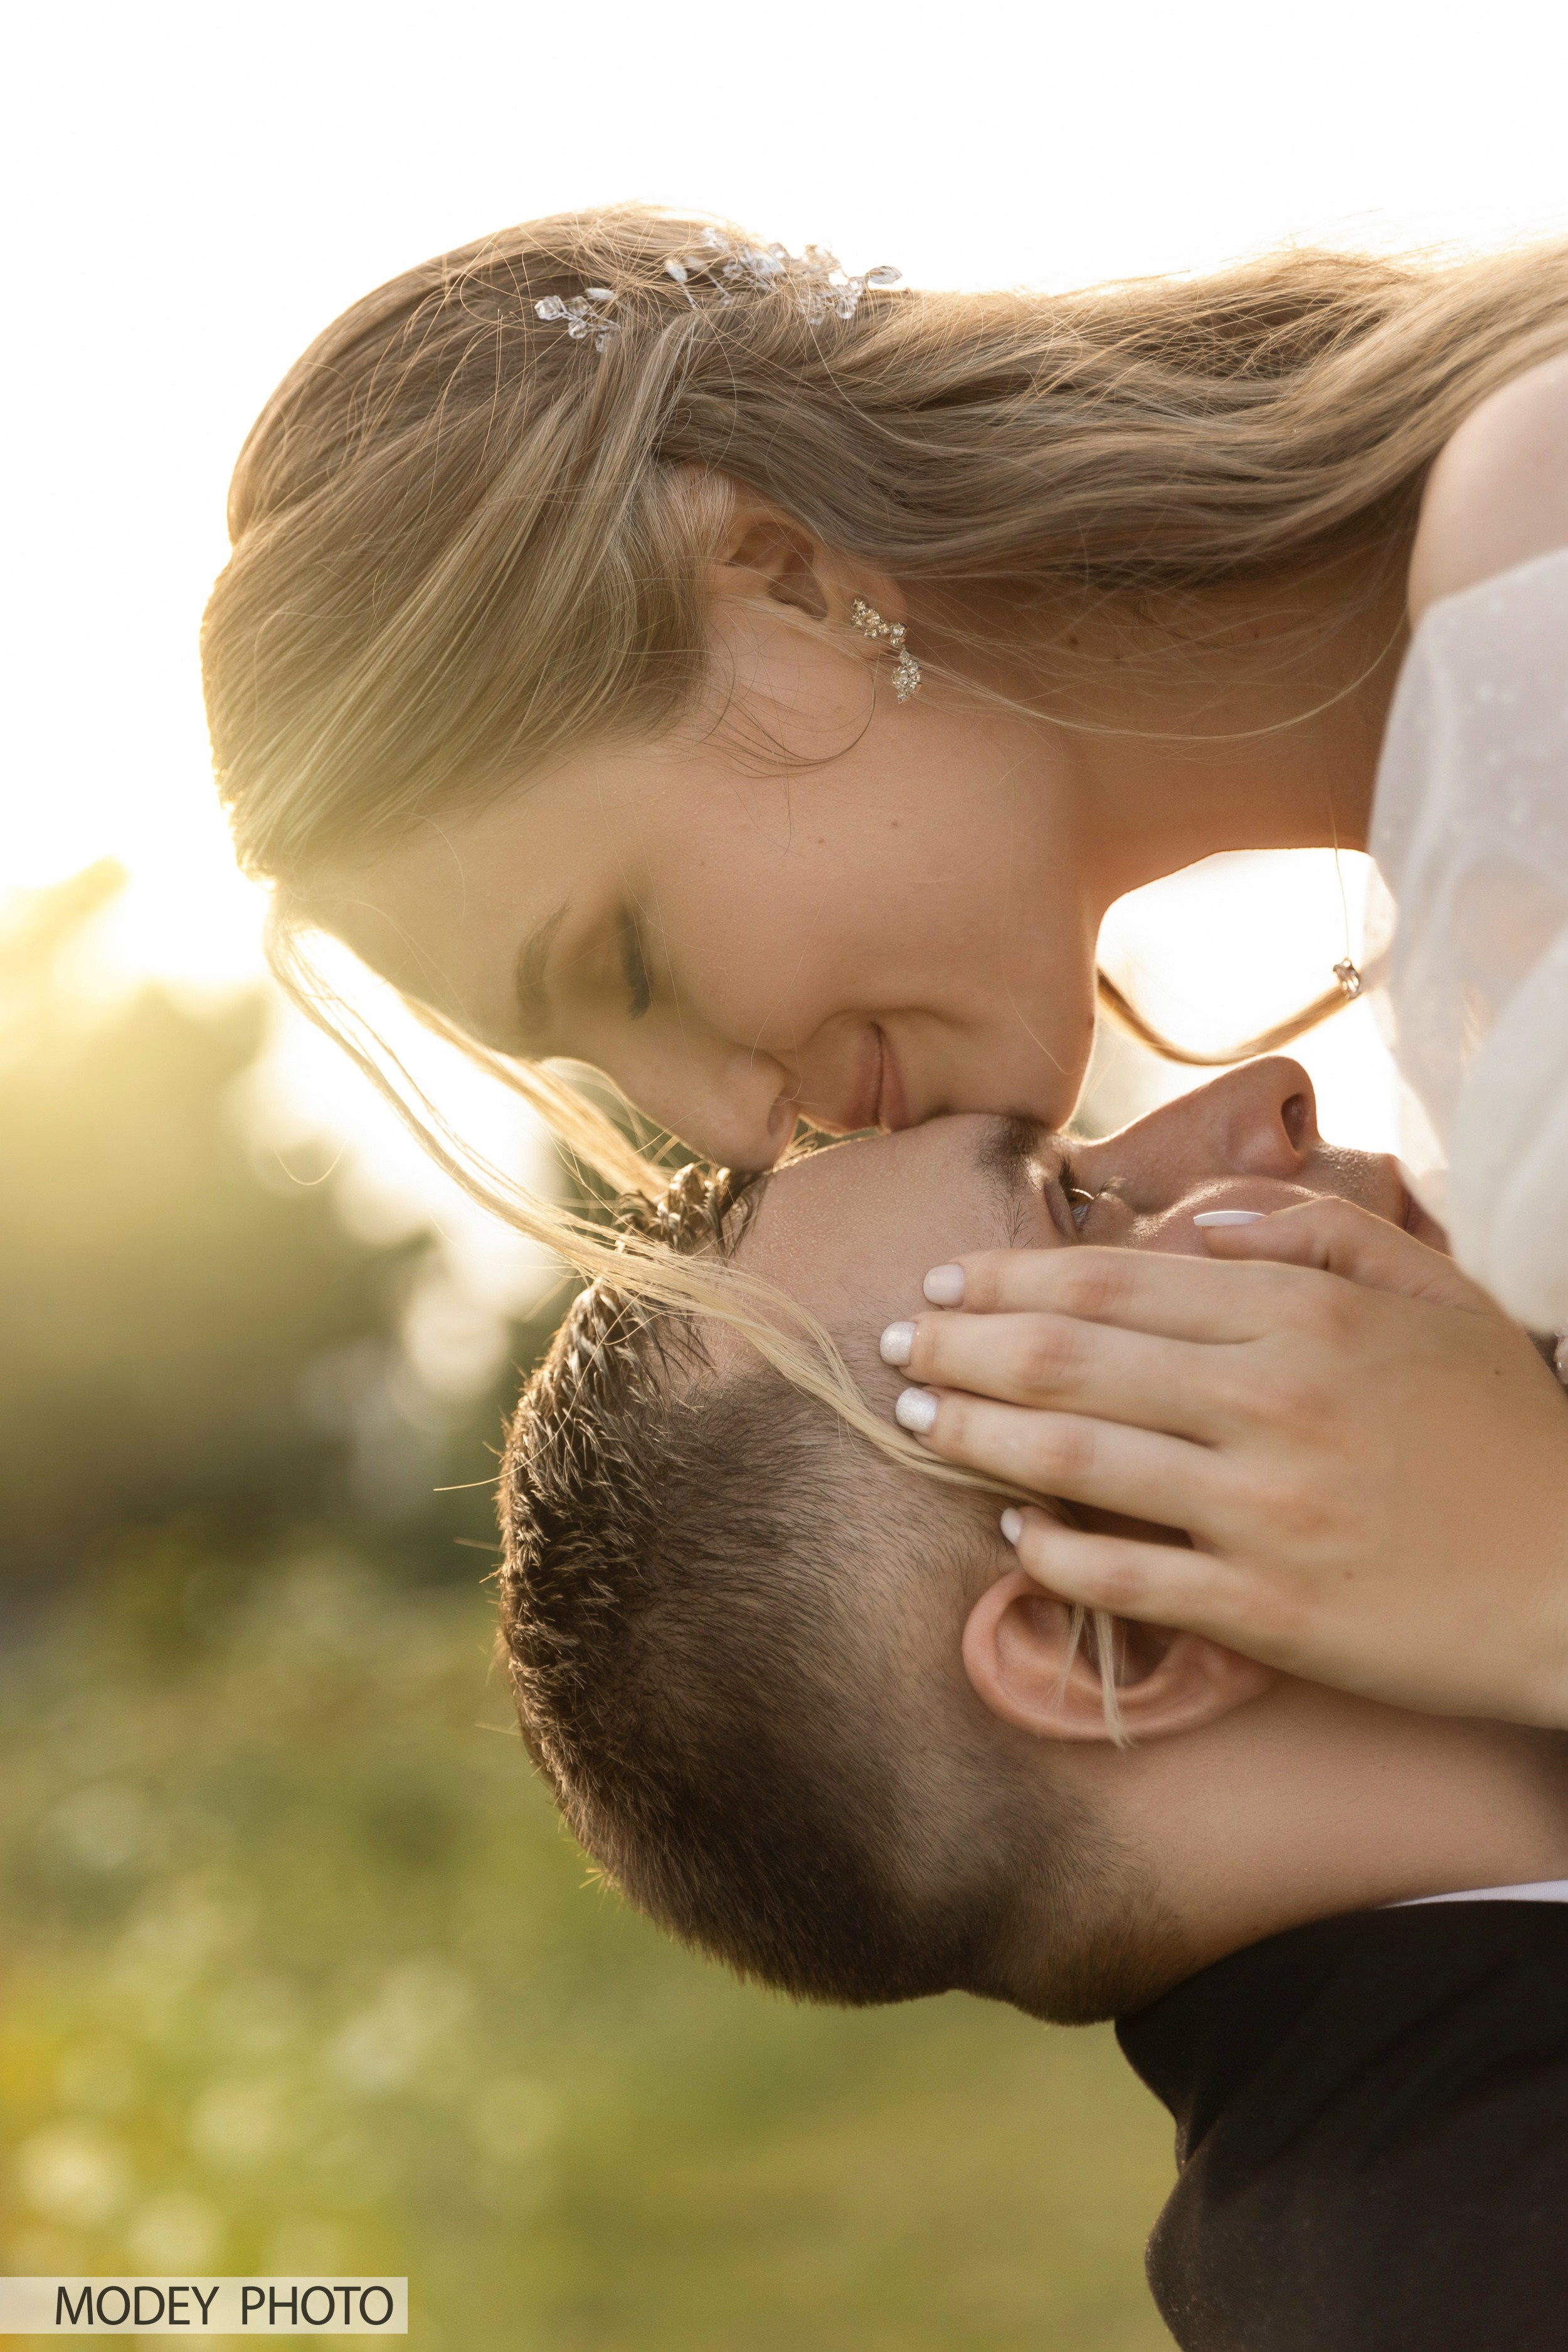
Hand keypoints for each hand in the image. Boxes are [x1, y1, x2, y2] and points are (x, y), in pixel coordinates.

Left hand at [883, 1199, 1567, 1726]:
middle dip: (960, 1346)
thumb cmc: (1504, 1432)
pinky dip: (1049, 1549)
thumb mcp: (1433, 1296)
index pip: (1112, 1283)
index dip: (1008, 1279)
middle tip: (894, 1343)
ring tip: (917, 1421)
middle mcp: (1272, 1401)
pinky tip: (1008, 1525)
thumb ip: (1315, 1235)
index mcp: (1305, 1315)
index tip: (945, 1281)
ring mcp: (1264, 1509)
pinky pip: (1123, 1576)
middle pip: (1067, 1360)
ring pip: (1073, 1459)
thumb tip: (1192, 1230)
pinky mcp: (1266, 1609)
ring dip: (975, 1433)